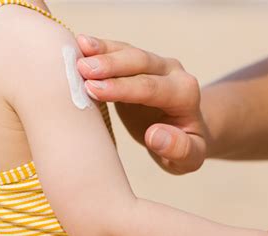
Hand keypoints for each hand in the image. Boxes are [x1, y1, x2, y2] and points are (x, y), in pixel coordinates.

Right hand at [76, 35, 206, 173]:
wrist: (186, 131)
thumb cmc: (186, 148)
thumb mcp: (190, 158)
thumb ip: (179, 148)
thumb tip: (155, 135)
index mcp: (185, 94)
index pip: (151, 88)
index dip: (122, 88)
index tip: (94, 90)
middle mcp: (172, 73)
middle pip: (140, 63)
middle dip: (110, 65)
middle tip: (81, 69)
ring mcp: (156, 65)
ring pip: (128, 51)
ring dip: (102, 51)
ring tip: (78, 48)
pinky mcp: (138, 65)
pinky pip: (119, 51)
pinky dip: (100, 48)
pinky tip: (80, 44)